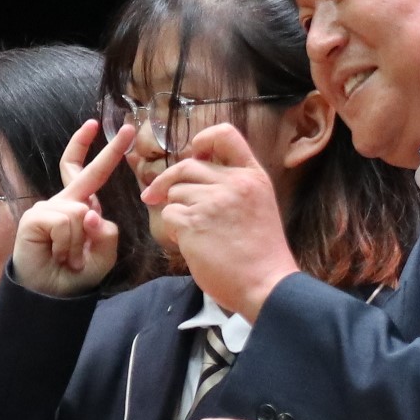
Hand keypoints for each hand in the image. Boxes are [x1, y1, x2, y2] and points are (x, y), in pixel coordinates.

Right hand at [11, 118, 136, 296]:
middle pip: (79, 172)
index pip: (89, 174)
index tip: (98, 125)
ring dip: (79, 243)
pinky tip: (57, 254)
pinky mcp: (36, 218)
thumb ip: (106, 232)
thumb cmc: (75, 274)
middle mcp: (63, 204)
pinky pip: (65, 222)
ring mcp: (48, 208)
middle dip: (94, 147)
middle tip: (103, 125)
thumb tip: (89, 211)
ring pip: (80, 212)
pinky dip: (67, 244)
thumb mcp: (103, 254)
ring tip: (68, 258)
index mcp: (80, 208)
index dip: (99, 153)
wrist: (50, 295)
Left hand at [140, 122, 299, 319]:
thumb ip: (234, 187)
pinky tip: (189, 244)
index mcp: (252, 176)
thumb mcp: (258, 206)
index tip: (193, 152)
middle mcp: (233, 183)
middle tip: (153, 196)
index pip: (225, 135)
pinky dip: (173, 229)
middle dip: (167, 181)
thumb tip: (197, 179)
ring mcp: (213, 202)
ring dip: (175, 211)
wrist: (266, 284)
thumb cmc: (261, 254)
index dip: (203, 139)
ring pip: (175, 192)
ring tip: (193, 233)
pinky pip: (169, 215)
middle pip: (188, 165)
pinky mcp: (194, 223)